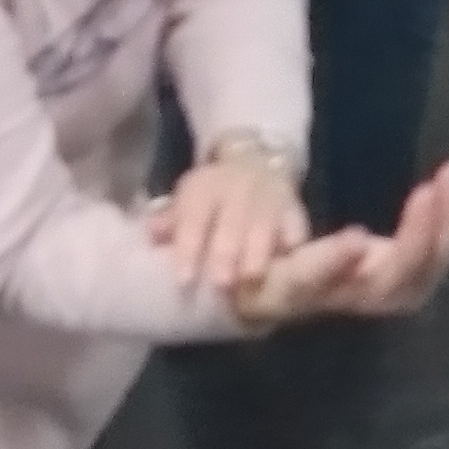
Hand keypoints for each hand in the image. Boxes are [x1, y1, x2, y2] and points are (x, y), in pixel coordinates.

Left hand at [154, 141, 307, 298]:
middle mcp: (238, 188)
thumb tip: (151, 236)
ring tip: (252, 282)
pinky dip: (291, 247)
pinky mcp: (295, 208)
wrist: (254, 162)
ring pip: (264, 226)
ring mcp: (269, 197)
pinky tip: (286, 268)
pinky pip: (296, 228)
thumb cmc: (212, 198)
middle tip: (221, 285)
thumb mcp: (187, 200)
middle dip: (226, 254)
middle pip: (231, 223)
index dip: (188, 249)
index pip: (194, 218)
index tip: (183, 281)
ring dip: (258, 255)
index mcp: (205, 188)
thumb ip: (170, 221)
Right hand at [235, 163, 448, 329]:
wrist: (286, 291)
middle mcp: (348, 297)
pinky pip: (440, 255)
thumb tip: (282, 235)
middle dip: (415, 237)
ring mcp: (383, 293)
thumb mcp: (249, 239)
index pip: (313, 280)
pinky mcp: (407, 279)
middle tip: (428, 189)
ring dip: (447, 223)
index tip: (357, 236)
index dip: (334, 262)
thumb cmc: (262, 256)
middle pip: (390, 282)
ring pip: (424, 271)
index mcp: (298, 286)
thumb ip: (262, 227)